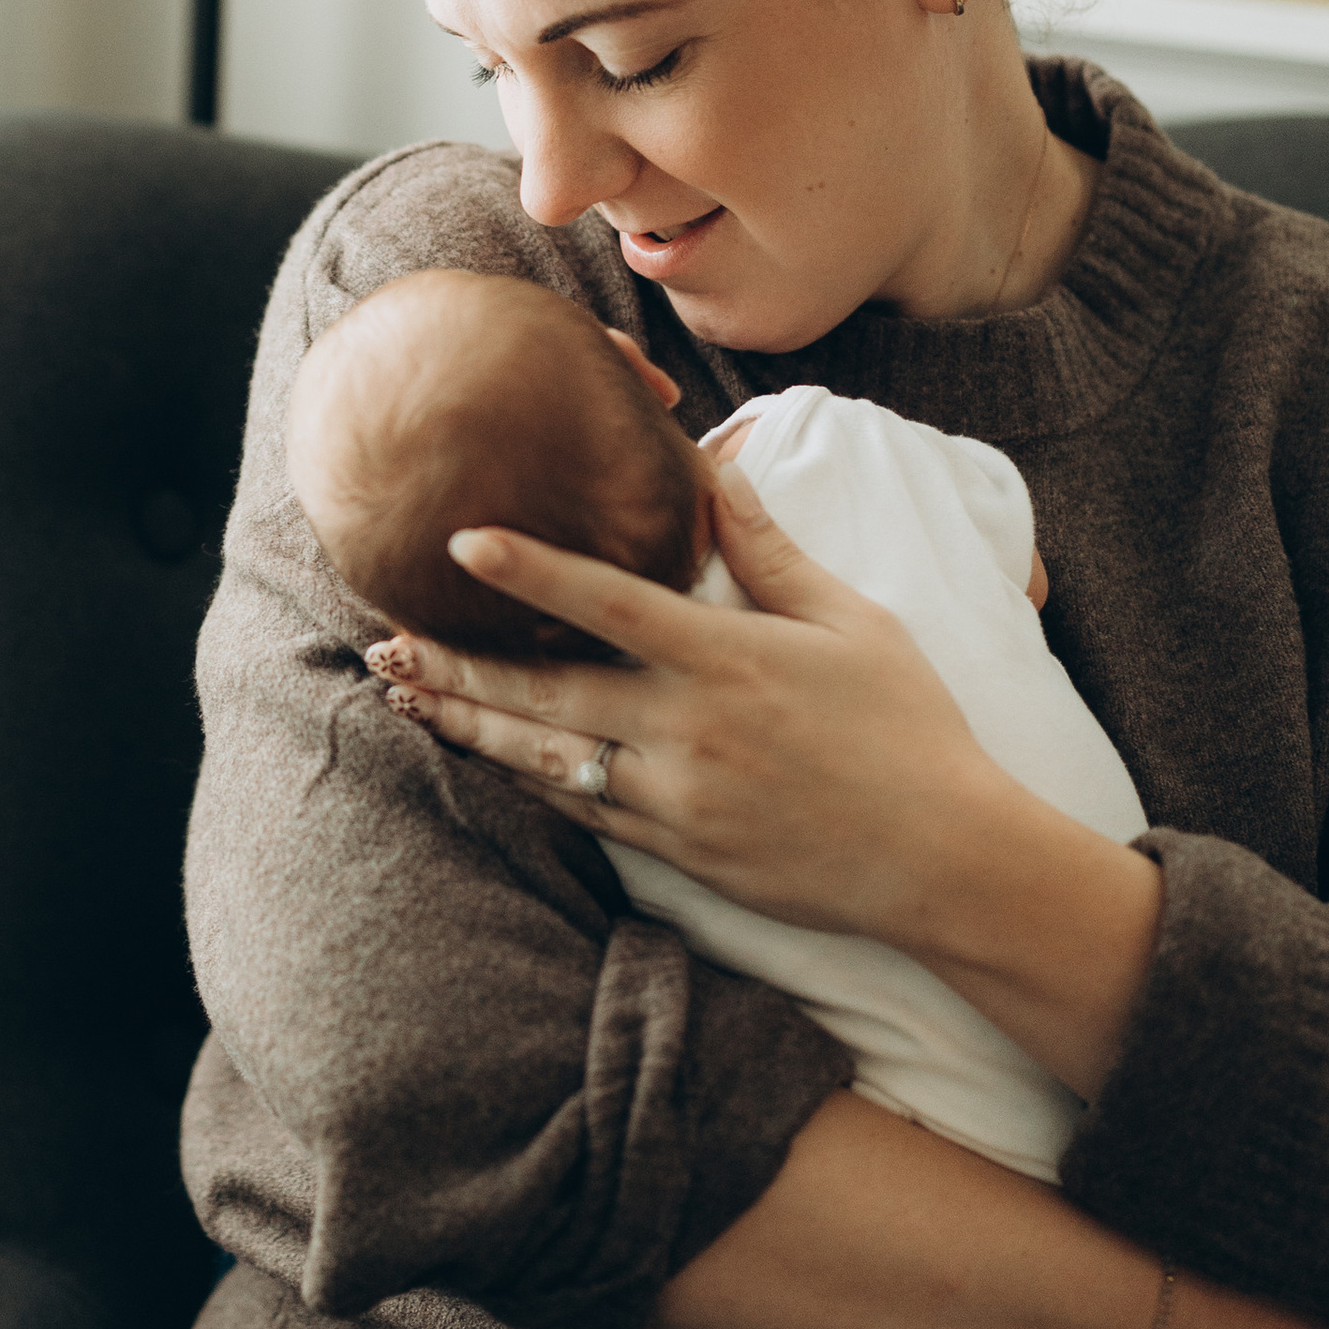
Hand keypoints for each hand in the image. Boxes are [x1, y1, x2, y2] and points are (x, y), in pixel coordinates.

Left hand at [372, 456, 1008, 943]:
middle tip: (383, 641)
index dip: (531, 572)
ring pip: (544, 759)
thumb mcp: (852, 621)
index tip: (461, 543)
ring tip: (403, 696)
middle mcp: (687, 732)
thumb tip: (714, 465)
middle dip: (457, 666)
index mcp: (728, 661)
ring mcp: (674, 801)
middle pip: (545, 692)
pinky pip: (578, 812)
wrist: (945, 863)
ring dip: (468, 726)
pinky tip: (479, 754)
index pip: (610, 604)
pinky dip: (523, 780)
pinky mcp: (675, 853)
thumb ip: (768, 549)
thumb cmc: (908, 728)